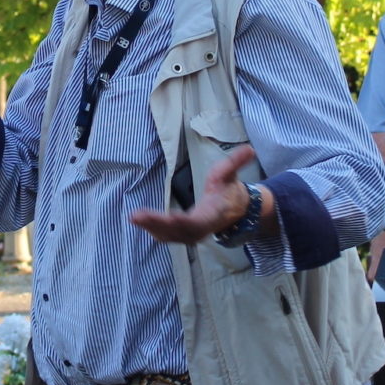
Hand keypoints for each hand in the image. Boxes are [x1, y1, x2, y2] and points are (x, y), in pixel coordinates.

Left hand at [130, 145, 268, 242]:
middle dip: (159, 225)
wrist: (234, 207)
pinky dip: (154, 230)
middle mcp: (203, 226)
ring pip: (171, 235)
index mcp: (214, 213)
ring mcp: (193, 232)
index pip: (199, 221)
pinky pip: (168, 235)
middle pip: (180, 231)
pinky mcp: (184, 232)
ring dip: (152, 227)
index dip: (185, 222)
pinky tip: (141, 221)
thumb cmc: (228, 188)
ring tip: (135, 218)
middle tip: (137, 216)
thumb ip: (237, 161)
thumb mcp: (231, 172)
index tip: (172, 217)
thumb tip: (249, 149)